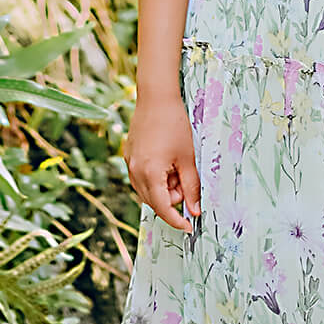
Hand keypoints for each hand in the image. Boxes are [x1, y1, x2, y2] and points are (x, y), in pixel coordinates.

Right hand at [122, 95, 201, 232]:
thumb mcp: (188, 158)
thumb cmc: (175, 125)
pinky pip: (140, 177)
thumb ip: (191, 187)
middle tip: (185, 180)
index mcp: (150, 174)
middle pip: (154, 201)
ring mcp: (129, 163)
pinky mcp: (128, 154)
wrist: (156, 96)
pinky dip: (154, 177)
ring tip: (176, 167)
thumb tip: (195, 211)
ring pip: (146, 190)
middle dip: (171, 199)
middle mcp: (135, 172)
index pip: (162, 209)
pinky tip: (166, 160)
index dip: (176, 220)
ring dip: (163, 188)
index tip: (189, 227)